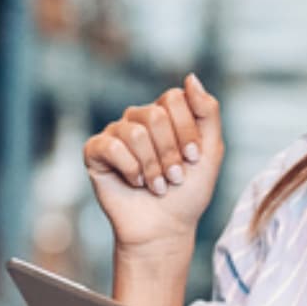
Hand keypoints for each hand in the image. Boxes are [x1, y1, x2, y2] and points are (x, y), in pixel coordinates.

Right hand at [84, 73, 222, 253]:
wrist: (164, 228)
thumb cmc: (188, 193)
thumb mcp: (210, 151)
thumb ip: (207, 112)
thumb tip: (190, 77)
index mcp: (165, 114)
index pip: (175, 98)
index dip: (186, 130)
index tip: (193, 158)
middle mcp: (138, 119)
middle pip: (155, 115)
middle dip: (170, 153)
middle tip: (174, 178)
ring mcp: (116, 133)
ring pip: (135, 133)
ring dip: (153, 167)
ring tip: (157, 186)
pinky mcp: (96, 152)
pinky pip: (112, 147)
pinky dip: (130, 170)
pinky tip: (135, 183)